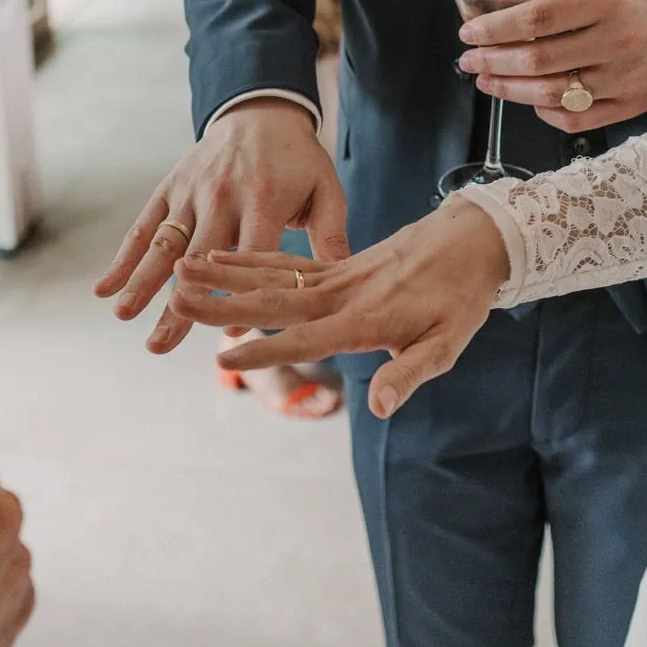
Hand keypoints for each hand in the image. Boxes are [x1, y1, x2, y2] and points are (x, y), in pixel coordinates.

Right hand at [97, 97, 346, 353]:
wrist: (260, 111)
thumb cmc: (299, 161)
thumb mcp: (326, 189)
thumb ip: (331, 235)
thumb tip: (338, 285)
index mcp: (264, 200)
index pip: (251, 256)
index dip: (241, 294)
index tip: (229, 332)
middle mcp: (222, 197)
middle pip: (199, 260)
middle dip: (179, 304)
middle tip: (159, 344)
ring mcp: (191, 193)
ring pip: (164, 245)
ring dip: (142, 282)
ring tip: (124, 315)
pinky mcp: (170, 189)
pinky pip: (143, 226)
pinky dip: (123, 258)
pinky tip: (104, 288)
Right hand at [168, 200, 510, 417]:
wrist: (471, 240)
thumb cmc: (460, 299)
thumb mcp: (446, 343)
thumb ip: (407, 373)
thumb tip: (378, 406)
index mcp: (364, 318)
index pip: (305, 339)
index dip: (264, 350)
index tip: (223, 359)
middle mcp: (340, 293)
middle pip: (272, 301)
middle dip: (223, 304)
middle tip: (175, 302)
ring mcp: (333, 275)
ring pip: (269, 275)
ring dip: (223, 274)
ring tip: (180, 270)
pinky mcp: (333, 264)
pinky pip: (284, 261)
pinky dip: (249, 259)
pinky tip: (217, 257)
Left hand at [458, 0, 646, 132]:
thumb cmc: (637, 1)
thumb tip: (492, 9)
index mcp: (606, 4)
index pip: (537, 19)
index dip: (496, 28)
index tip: (469, 32)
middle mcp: (615, 44)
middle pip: (538, 61)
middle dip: (492, 61)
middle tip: (468, 59)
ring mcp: (622, 81)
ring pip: (551, 95)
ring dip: (509, 90)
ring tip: (486, 80)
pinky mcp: (628, 107)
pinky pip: (574, 120)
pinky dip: (543, 112)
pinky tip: (528, 100)